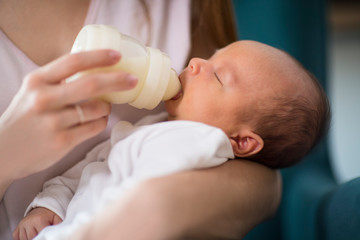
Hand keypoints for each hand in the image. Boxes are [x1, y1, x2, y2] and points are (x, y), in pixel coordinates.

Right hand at [0, 50, 137, 182]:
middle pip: (91, 84)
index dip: (99, 57)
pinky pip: (95, 127)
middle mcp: (44, 99)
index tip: (118, 55)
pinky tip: (98, 120)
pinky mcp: (62, 141)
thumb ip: (57, 80)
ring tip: (105, 107)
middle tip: (133, 79)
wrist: (3, 151)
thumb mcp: (32, 91)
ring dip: (107, 106)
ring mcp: (53, 122)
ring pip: (97, 109)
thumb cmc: (24, 118)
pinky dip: (102, 122)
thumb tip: (93, 68)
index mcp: (37, 81)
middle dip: (118, 80)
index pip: (73, 61)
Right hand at [13, 207, 61, 239]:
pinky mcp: (16, 230)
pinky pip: (17, 239)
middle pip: (32, 238)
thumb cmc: (50, 215)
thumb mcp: (57, 218)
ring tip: (38, 233)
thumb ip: (58, 225)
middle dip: (39, 238)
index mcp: (39, 219)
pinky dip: (23, 239)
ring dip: (31, 239)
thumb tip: (60, 232)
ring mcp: (21, 226)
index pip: (40, 235)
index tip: (48, 236)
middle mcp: (28, 222)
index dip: (44, 237)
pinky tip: (31, 235)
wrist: (42, 209)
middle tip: (43, 235)